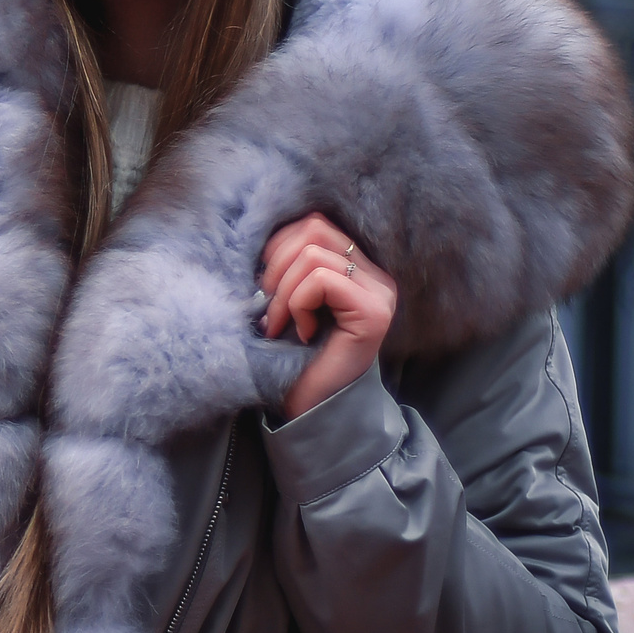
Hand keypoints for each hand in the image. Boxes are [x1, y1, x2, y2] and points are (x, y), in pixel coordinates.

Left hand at [260, 212, 398, 419]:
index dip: (276, 248)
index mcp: (356, 266)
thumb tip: (254, 232)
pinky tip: (299, 332)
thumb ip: (285, 263)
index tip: (265, 289)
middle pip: (313, 229)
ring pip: (313, 254)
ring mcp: (379, 293)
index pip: (312, 223)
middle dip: (275, 266)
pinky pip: (322, 280)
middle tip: (268, 308)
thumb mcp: (283, 298)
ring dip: (282, 291)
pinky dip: (296, 304)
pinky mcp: (374, 313)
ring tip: (279, 324)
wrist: (311, 409)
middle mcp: (376, 275)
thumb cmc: (291, 354)